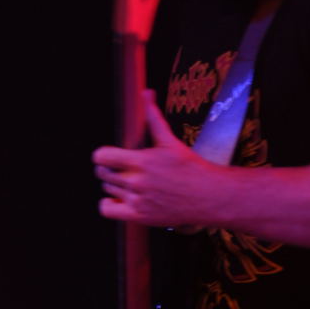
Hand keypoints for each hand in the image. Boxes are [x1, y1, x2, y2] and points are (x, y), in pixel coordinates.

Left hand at [93, 91, 215, 226]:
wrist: (208, 196)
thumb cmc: (190, 168)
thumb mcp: (170, 141)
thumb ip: (153, 117)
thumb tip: (147, 92)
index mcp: (142, 161)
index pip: (101, 157)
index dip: (103, 155)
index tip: (111, 156)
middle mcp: (137, 182)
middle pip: (102, 173)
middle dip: (109, 169)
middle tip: (122, 169)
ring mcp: (138, 200)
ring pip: (107, 189)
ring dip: (114, 185)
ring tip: (131, 183)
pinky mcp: (140, 216)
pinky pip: (108, 210)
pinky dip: (110, 204)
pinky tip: (122, 199)